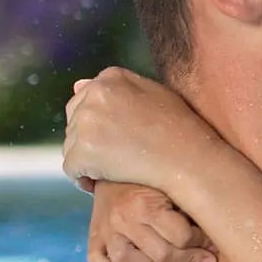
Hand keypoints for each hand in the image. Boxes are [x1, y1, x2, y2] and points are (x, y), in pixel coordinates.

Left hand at [63, 67, 223, 193]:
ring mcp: (87, 122)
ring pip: (71, 146)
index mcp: (111, 78)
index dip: (101, 123)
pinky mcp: (83, 152)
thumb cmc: (179, 129)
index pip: (84, 100)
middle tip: (120, 155)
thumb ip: (120, 88)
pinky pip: (71, 169)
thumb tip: (76, 84)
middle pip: (74, 122)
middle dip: (91, 140)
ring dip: (88, 160)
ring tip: (117, 169)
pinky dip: (85, 179)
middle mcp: (95, 95)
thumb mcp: (156, 96)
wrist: (190, 160)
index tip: (120, 138)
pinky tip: (105, 182)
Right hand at [87, 181, 216, 261]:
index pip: (181, 237)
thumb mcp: (171, 184)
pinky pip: (96, 259)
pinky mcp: (94, 234)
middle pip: (160, 252)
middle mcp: (123, 218)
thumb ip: (187, 207)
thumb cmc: (153, 175)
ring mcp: (105, 228)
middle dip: (188, 259)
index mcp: (146, 203)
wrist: (115, 162)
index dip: (202, 243)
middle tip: (206, 261)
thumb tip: (214, 233)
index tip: (213, 244)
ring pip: (128, 260)